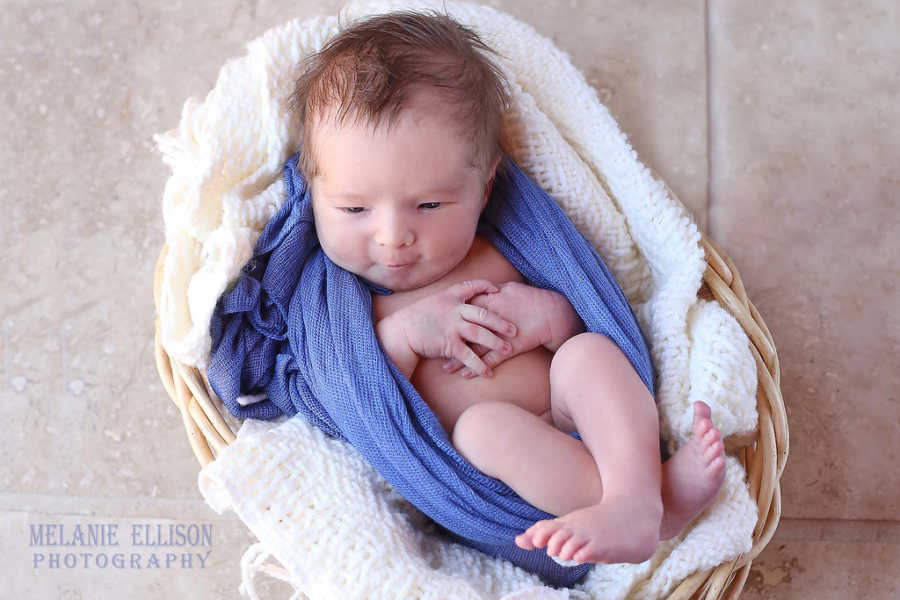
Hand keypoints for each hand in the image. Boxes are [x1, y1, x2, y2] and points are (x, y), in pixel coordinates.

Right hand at [389, 279, 518, 376]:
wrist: (400, 331)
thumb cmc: (415, 317)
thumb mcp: (432, 301)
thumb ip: (449, 300)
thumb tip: (462, 300)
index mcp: (450, 296)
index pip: (473, 286)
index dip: (486, 287)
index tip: (498, 290)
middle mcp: (454, 309)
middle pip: (484, 313)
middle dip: (501, 321)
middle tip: (515, 329)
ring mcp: (452, 326)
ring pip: (481, 333)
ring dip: (496, 342)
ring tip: (508, 350)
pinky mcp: (448, 343)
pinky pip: (469, 355)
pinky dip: (480, 365)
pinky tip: (488, 373)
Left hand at [442, 282, 579, 376]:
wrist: (554, 313)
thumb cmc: (533, 299)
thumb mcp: (511, 289)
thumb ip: (493, 290)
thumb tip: (481, 290)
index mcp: (492, 300)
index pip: (464, 309)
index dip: (449, 317)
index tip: (436, 324)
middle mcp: (493, 317)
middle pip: (464, 330)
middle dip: (448, 340)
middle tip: (433, 349)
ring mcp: (501, 334)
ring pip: (474, 348)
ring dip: (459, 358)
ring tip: (445, 368)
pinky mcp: (511, 347)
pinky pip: (491, 359)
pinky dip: (478, 367)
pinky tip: (467, 375)